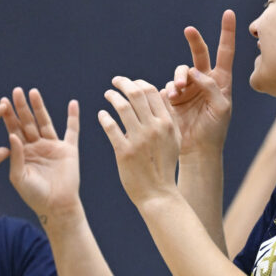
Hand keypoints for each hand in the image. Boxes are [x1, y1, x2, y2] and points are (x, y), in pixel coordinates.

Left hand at [2, 88, 80, 216]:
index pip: (13, 129)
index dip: (8, 116)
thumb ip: (16, 156)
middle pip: (28, 122)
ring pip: (45, 122)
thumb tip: (12, 135)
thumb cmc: (34, 195)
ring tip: (34, 92)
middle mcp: (36, 146)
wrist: (56, 206)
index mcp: (22, 152)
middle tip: (16, 91)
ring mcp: (53, 146)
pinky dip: (73, 118)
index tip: (2, 102)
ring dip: (40, 107)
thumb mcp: (19, 176)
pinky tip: (73, 104)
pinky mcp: (68, 149)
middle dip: (22, 107)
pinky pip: (72, 131)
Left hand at [99, 77, 179, 205]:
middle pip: (136, 94)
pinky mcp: (124, 152)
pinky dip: (104, 118)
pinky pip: (111, 128)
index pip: (151, 91)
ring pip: (122, 108)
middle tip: (115, 82)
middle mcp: (154, 128)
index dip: (138, 82)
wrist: (158, 193)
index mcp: (166, 123)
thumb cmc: (164, 165)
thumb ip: (169, 114)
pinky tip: (101, 115)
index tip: (130, 83)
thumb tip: (161, 91)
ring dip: (113, 97)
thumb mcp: (174, 138)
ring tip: (108, 95)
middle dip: (124, 83)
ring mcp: (139, 140)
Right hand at [165, 10, 235, 155]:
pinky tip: (172, 97)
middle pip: (200, 54)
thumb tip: (193, 72)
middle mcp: (204, 81)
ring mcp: (187, 88)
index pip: (225, 52)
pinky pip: (168, 84)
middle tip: (190, 30)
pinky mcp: (172, 97)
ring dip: (179, 76)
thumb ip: (211, 87)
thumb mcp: (221, 108)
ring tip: (178, 89)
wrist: (196, 149)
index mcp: (221, 81)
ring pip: (181, 70)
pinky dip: (170, 88)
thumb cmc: (214, 131)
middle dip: (195, 41)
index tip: (228, 13)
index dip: (227, 32)